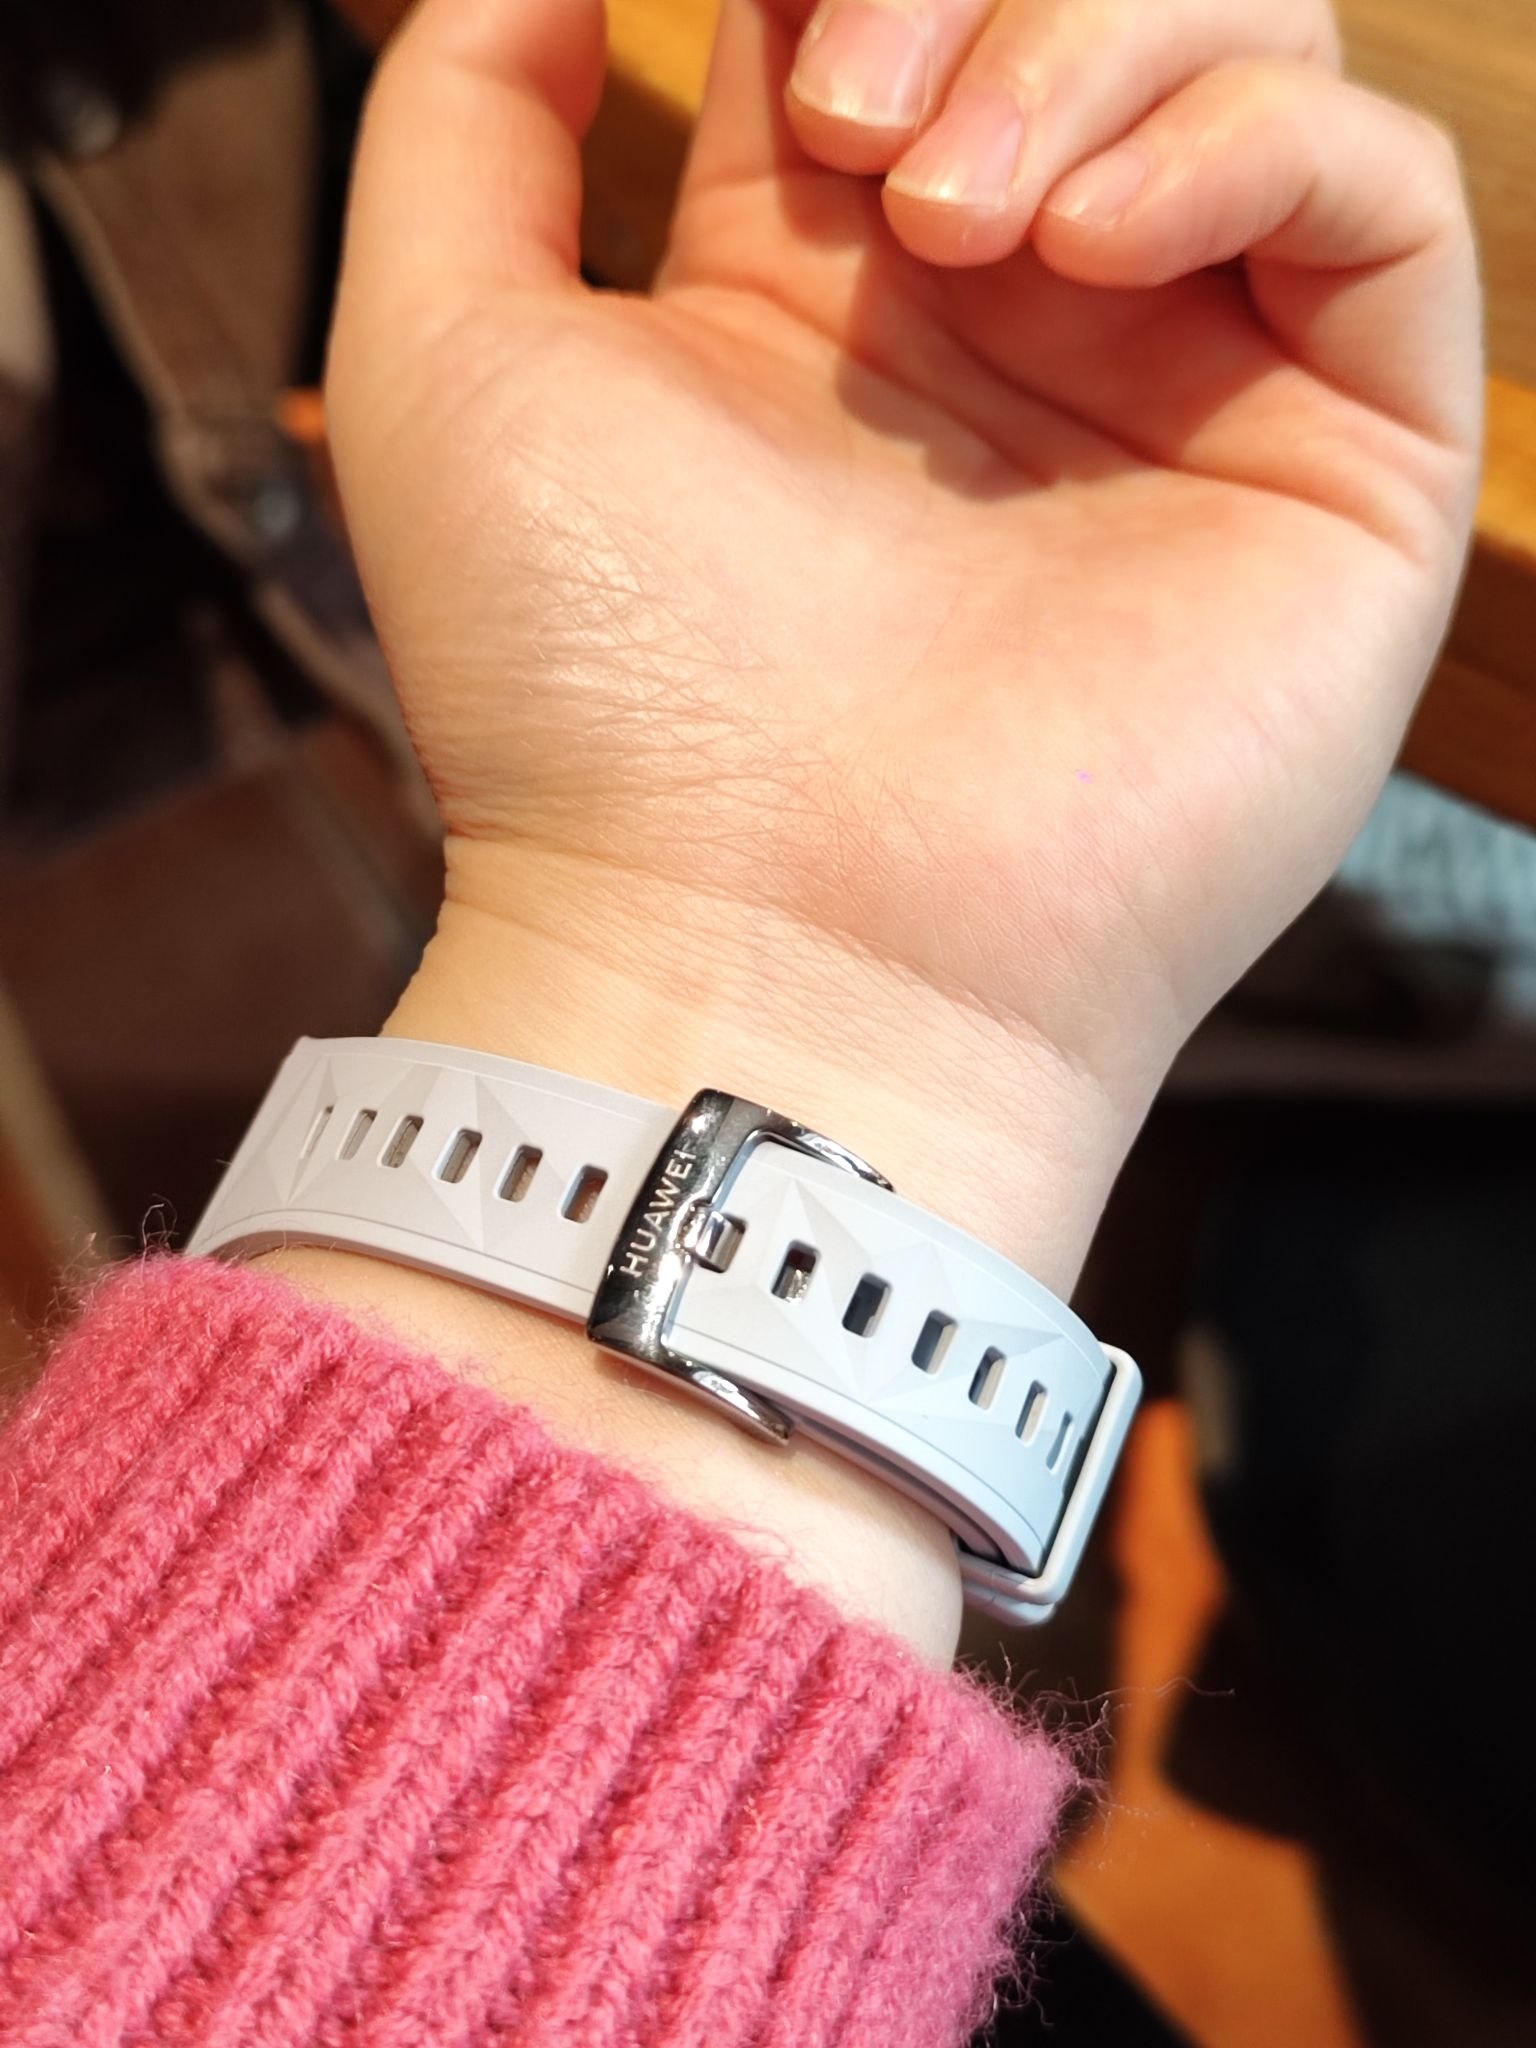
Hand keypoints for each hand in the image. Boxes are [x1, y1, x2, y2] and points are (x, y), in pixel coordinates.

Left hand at [326, 0, 1478, 1287]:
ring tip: (952, 214)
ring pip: (1247, 39)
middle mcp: (1021, 322)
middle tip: (855, 119)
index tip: (780, 14)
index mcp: (832, 287)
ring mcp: (1187, 390)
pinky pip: (1379, 190)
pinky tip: (1085, 249)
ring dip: (1089, 39)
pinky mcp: (1336, 469)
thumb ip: (475, 113)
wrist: (757, 947)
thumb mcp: (449, 357)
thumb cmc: (594, 702)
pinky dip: (1243, 143)